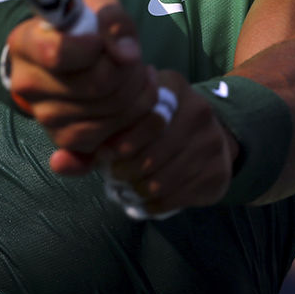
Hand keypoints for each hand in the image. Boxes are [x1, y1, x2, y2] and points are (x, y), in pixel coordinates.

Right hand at [5, 0, 157, 169]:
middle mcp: (27, 84)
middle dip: (128, 70)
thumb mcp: (97, 8)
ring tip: (137, 76)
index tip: (100, 40)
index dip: (92, 47)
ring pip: (109, 115)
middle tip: (133, 59)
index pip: (58, 53)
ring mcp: (44, 117)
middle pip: (97, 85)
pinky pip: (108, 143)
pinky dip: (133, 123)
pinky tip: (134, 104)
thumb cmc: (83, 28)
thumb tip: (126, 55)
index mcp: (25, 43)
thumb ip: (113, 19)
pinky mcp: (64, 141)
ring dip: (138, 95)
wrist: (68, 60)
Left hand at [100, 71, 238, 214]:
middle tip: (114, 177)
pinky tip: (143, 203)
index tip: (105, 154)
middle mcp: (199, 111)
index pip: (145, 119)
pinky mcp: (218, 173)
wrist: (213, 135)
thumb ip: (114, 122)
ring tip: (126, 192)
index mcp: (175, 88)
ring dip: (138, 191)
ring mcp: (212, 143)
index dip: (122, 142)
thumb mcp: (143, 107)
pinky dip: (153, 205)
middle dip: (126, 171)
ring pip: (162, 181)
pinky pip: (176, 198)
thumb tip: (76, 158)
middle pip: (152, 154)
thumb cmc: (163, 122)